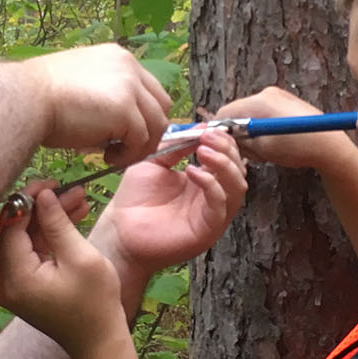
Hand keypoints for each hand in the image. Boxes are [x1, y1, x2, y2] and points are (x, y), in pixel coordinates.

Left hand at [0, 189, 127, 354]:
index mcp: (14, 277)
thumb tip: (42, 194)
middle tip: (69, 188)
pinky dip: (49, 236)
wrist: (99, 343)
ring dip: (49, 219)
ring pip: (25, 239)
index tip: (52, 182)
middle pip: (15, 231)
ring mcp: (12, 285)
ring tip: (80, 199)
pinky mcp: (23, 286)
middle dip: (42, 208)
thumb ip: (57, 223)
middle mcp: (4, 281)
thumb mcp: (80, 257)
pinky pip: (31, 253)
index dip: (28, 200)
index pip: (10, 226)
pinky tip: (73, 217)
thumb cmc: (95, 303)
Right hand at [27, 45, 172, 166]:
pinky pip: (141, 140)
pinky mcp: (126, 110)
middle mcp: (129, 66)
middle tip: (125, 148)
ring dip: (139, 146)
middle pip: (161, 105)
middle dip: (149, 130)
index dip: (143, 114)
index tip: (126, 134)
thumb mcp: (79, 85)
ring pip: (157, 124)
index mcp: (117, 57)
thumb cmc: (39, 97)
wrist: (24, 99)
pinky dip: (128, 155)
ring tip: (114, 156)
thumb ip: (103, 95)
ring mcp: (129, 86)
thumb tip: (116, 126)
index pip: (148, 88)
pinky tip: (107, 158)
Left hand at [94, 130, 248, 275]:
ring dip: (224, 164)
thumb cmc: (134, 199)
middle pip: (238, 169)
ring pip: (238, 186)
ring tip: (202, 151)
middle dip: (226, 149)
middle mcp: (212, 197)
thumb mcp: (154, 161)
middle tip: (206, 137)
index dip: (221, 141)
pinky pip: (221, 204)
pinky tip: (191, 172)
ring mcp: (212, 214)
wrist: (120, 231)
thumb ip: (176, 145)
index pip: (227, 157)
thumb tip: (200, 127)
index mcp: (203, 181)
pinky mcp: (207, 229)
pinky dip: (211, 184)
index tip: (205, 129)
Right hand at [215, 87, 345, 168]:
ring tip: (266, 150)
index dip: (220, 131)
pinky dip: (263, 128)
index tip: (222, 147)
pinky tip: (276, 143)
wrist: (330, 145)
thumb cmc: (297, 147)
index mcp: (259, 102)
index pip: (225, 112)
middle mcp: (267, 93)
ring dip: (252, 132)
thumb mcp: (262, 149)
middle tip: (249, 153)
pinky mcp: (287, 102)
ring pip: (252, 114)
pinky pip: (265, 113)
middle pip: (238, 111)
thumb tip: (226, 139)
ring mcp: (279, 95)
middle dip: (238, 132)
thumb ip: (240, 141)